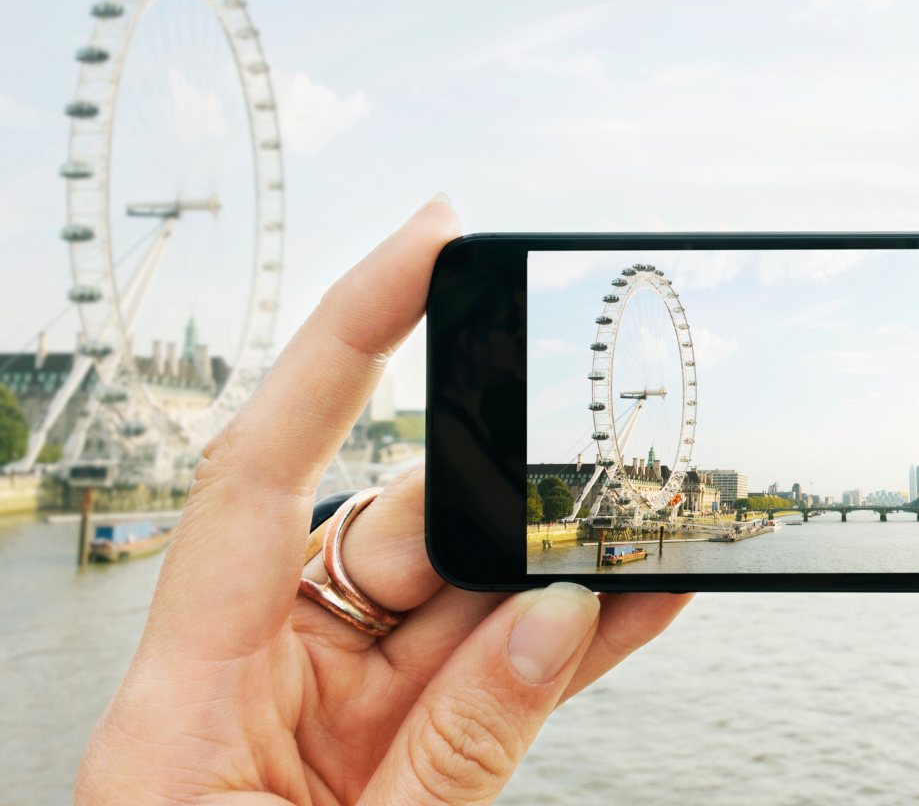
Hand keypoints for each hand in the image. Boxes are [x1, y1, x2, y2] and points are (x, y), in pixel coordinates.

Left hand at [75, 198, 689, 805]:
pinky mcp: (403, 757)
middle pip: (391, 538)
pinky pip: (501, 678)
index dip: (341, 343)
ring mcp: (341, 718)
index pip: (262, 467)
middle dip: (495, 504)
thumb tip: (551, 622)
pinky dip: (569, 643)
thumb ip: (450, 756)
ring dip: (557, 574)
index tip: (428, 248)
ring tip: (646, 530)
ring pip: (468, 606)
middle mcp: (263, 680)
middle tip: (591, 469)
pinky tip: (637, 597)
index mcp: (187, 693)